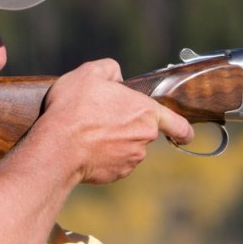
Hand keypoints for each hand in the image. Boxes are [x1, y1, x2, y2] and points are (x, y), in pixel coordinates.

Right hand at [40, 59, 193, 183]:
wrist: (57, 147)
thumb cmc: (74, 108)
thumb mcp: (89, 73)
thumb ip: (110, 69)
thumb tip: (116, 77)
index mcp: (146, 112)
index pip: (177, 124)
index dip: (183, 129)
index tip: (185, 134)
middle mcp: (144, 138)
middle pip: (142, 132)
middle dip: (127, 126)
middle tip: (101, 117)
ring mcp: (130, 159)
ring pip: (127, 148)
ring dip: (114, 142)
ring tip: (87, 133)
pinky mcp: (115, 174)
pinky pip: (113, 163)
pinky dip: (102, 157)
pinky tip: (85, 148)